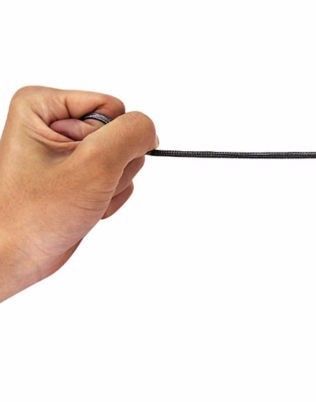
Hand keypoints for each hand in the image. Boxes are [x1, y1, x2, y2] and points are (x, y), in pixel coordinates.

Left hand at [0, 86, 156, 300]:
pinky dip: (108, 197)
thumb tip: (150, 129)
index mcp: (43, 107)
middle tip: (85, 187)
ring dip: (111, 185)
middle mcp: (54, 124)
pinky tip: (85, 206)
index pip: (112, 108)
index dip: (111, 142)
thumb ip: (130, 135)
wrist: (16, 256)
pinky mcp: (78, 172)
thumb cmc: (35, 215)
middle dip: (112, 167)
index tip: (87, 166)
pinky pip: (117, 176)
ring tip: (83, 199)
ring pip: (122, 158)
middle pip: (119, 134)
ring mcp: (68, 151)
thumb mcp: (93, 165)